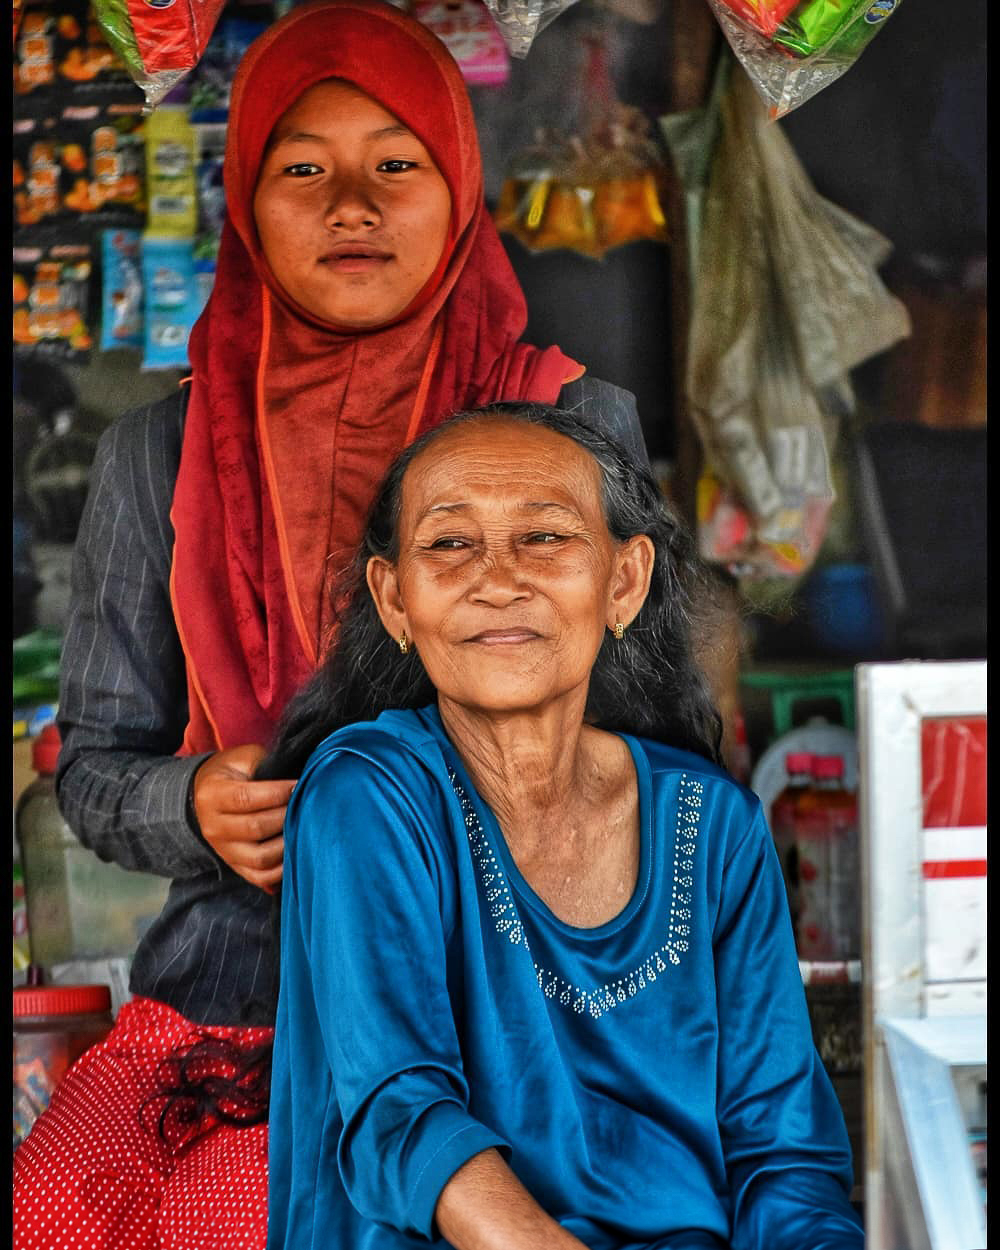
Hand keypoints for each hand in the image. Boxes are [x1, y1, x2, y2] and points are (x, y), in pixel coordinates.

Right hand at [192, 745, 295, 893]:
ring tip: (301, 826)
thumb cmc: (233, 773)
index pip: (245, 798)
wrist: (206, 796)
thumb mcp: (245, 758)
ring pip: (260, 858)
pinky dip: (281, 869)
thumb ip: (267, 766)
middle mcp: (213, 827)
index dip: (277, 793)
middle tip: (304, 804)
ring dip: (287, 844)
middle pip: (255, 828)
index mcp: (212, 795)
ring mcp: (223, 850)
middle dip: (286, 815)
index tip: (298, 785)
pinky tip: (295, 850)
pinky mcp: (234, 866)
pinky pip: (260, 877)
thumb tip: (300, 779)